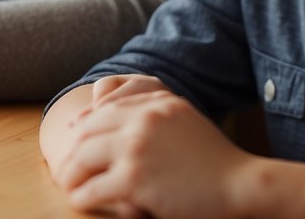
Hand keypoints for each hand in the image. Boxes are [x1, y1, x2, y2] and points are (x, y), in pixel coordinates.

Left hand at [56, 85, 260, 218]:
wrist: (240, 184)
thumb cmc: (215, 160)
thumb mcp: (185, 119)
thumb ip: (155, 112)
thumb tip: (117, 113)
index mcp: (154, 103)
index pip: (105, 109)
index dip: (84, 126)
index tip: (74, 140)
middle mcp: (142, 120)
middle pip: (88, 131)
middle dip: (71, 150)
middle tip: (65, 167)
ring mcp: (137, 148)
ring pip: (83, 158)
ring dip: (70, 174)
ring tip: (68, 185)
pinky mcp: (134, 179)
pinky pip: (93, 188)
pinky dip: (82, 196)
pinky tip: (82, 201)